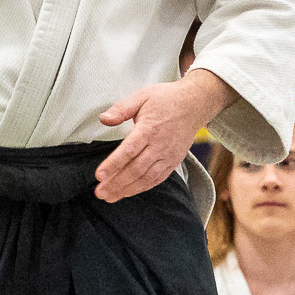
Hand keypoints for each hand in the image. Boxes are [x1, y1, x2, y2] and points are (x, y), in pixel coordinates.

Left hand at [94, 70, 233, 201]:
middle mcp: (160, 145)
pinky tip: (128, 192)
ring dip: (127, 189)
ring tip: (109, 197)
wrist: (195, 104)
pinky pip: (157, 179)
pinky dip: (142, 188)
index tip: (99, 175)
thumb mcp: (141, 97)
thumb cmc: (166, 99)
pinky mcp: (173, 161)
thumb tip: (103, 118)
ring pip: (146, 177)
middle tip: (99, 192)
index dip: (113, 164)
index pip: (129, 150)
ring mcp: (168, 155)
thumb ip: (121, 109)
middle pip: (136, 169)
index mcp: (149, 129)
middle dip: (116, 182)